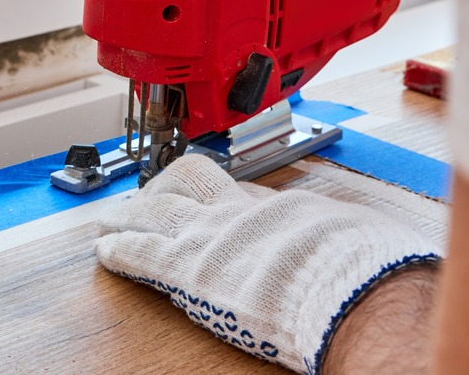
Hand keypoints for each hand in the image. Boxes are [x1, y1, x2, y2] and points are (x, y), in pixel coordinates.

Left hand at [96, 154, 440, 372]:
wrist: (349, 290)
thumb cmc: (364, 269)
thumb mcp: (360, 237)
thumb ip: (338, 233)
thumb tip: (346, 237)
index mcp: (281, 204)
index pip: (236, 190)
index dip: (215, 197)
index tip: (208, 204)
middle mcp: (239, 211)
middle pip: (189, 178)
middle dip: (166, 185)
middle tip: (151, 196)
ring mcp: (210, 235)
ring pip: (155, 208)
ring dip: (129, 212)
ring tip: (111, 218)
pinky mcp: (187, 268)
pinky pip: (141, 250)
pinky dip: (119, 248)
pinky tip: (104, 248)